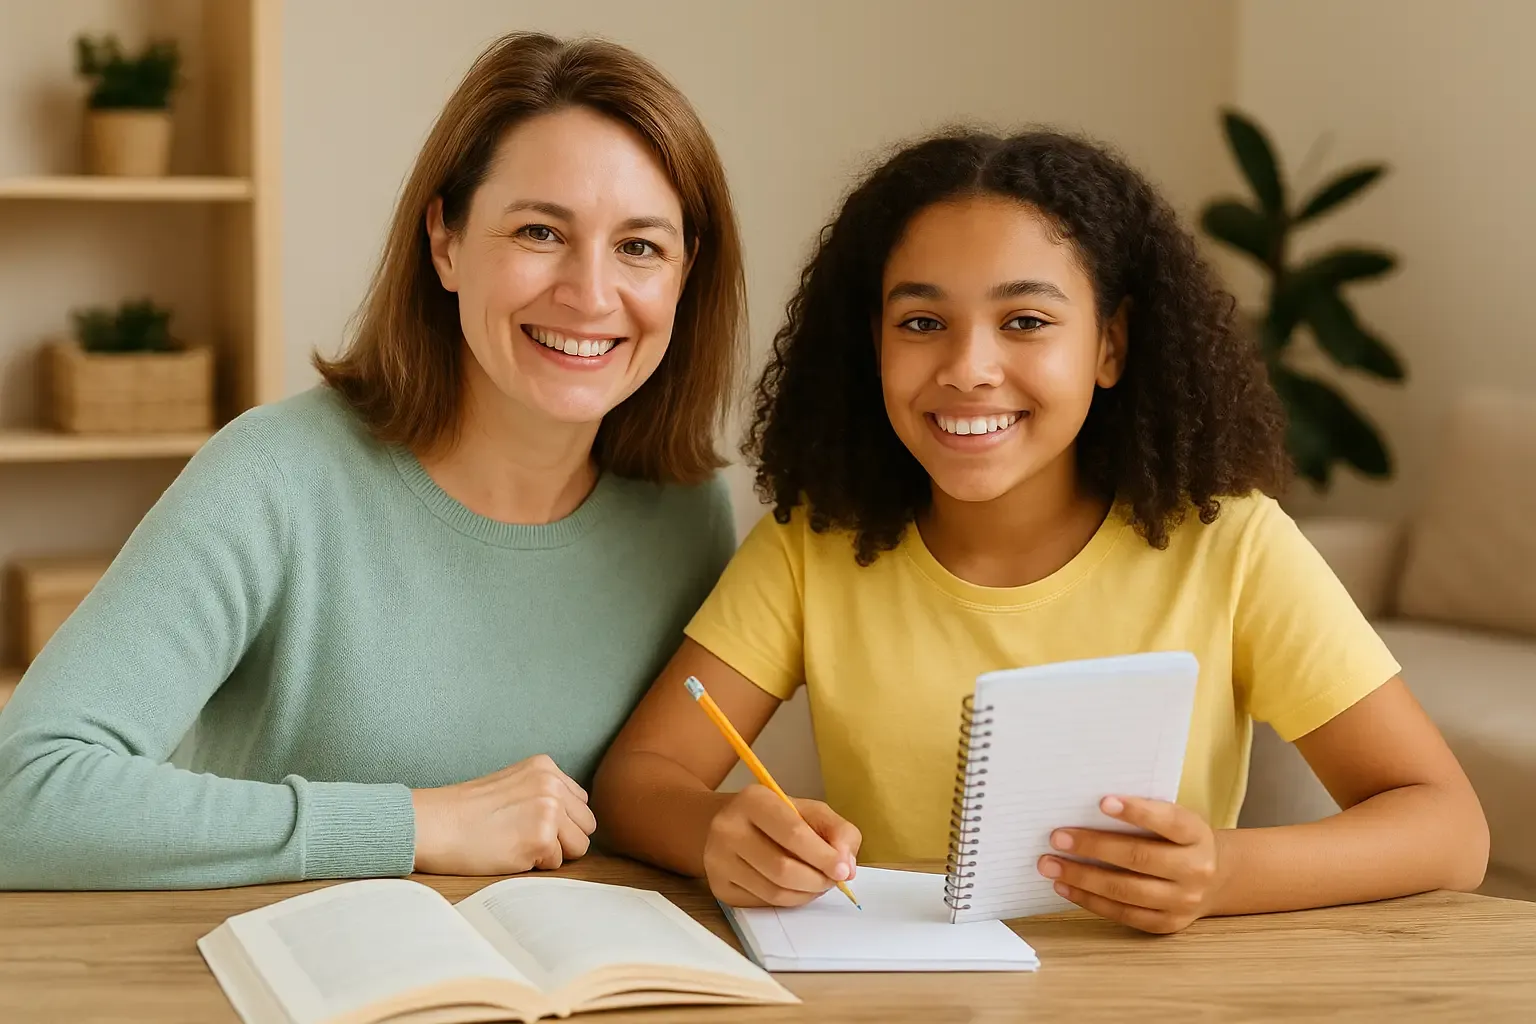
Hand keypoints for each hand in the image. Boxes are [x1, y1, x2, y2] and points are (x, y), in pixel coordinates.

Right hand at [411, 754, 595, 874]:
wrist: (433, 824)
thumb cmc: (465, 811)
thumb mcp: (513, 784)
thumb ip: (544, 793)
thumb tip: (574, 819)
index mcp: (546, 766)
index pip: (580, 803)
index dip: (560, 822)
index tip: (530, 824)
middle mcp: (552, 783)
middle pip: (586, 825)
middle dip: (563, 839)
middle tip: (524, 838)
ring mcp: (549, 809)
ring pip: (577, 847)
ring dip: (551, 853)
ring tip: (516, 843)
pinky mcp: (540, 837)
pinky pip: (555, 864)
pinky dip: (534, 866)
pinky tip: (508, 852)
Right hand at [703, 785, 861, 906]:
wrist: (724, 824)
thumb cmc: (774, 817)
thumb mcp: (808, 810)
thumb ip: (837, 831)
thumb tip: (847, 867)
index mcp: (753, 800)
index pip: (793, 834)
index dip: (823, 856)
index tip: (843, 870)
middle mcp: (728, 829)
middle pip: (783, 869)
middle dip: (817, 880)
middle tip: (833, 880)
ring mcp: (719, 861)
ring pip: (774, 892)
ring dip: (806, 894)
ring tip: (817, 883)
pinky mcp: (719, 887)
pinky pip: (763, 904)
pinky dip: (788, 901)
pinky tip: (795, 888)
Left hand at [1038, 795, 1223, 933]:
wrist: (1214, 879)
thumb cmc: (1178, 840)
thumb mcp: (1174, 821)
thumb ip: (1144, 814)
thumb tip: (1085, 809)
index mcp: (1196, 835)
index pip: (1168, 821)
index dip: (1137, 812)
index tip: (1102, 802)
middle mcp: (1195, 869)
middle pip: (1139, 858)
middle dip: (1093, 847)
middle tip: (1057, 838)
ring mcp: (1183, 901)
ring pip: (1127, 891)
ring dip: (1082, 878)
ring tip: (1050, 866)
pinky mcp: (1166, 923)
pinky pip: (1123, 914)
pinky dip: (1090, 900)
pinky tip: (1065, 888)